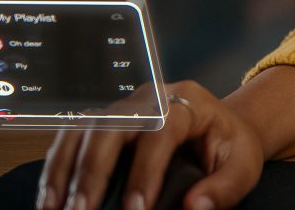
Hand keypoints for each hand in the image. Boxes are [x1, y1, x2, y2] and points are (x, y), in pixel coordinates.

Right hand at [38, 81, 262, 209]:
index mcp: (188, 102)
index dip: (146, 171)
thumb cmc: (230, 145)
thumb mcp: (243, 164)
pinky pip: (74, 135)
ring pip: (85, 127)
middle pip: (113, 123)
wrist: (223, 125)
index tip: (136, 209)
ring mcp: (124, 104)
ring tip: (54, 207)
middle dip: (93, 170)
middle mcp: (151, 96)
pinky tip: (51, 196)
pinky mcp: (106, 119)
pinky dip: (59, 165)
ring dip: (65, 168)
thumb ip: (224, 187)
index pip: (161, 130)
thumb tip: (194, 207)